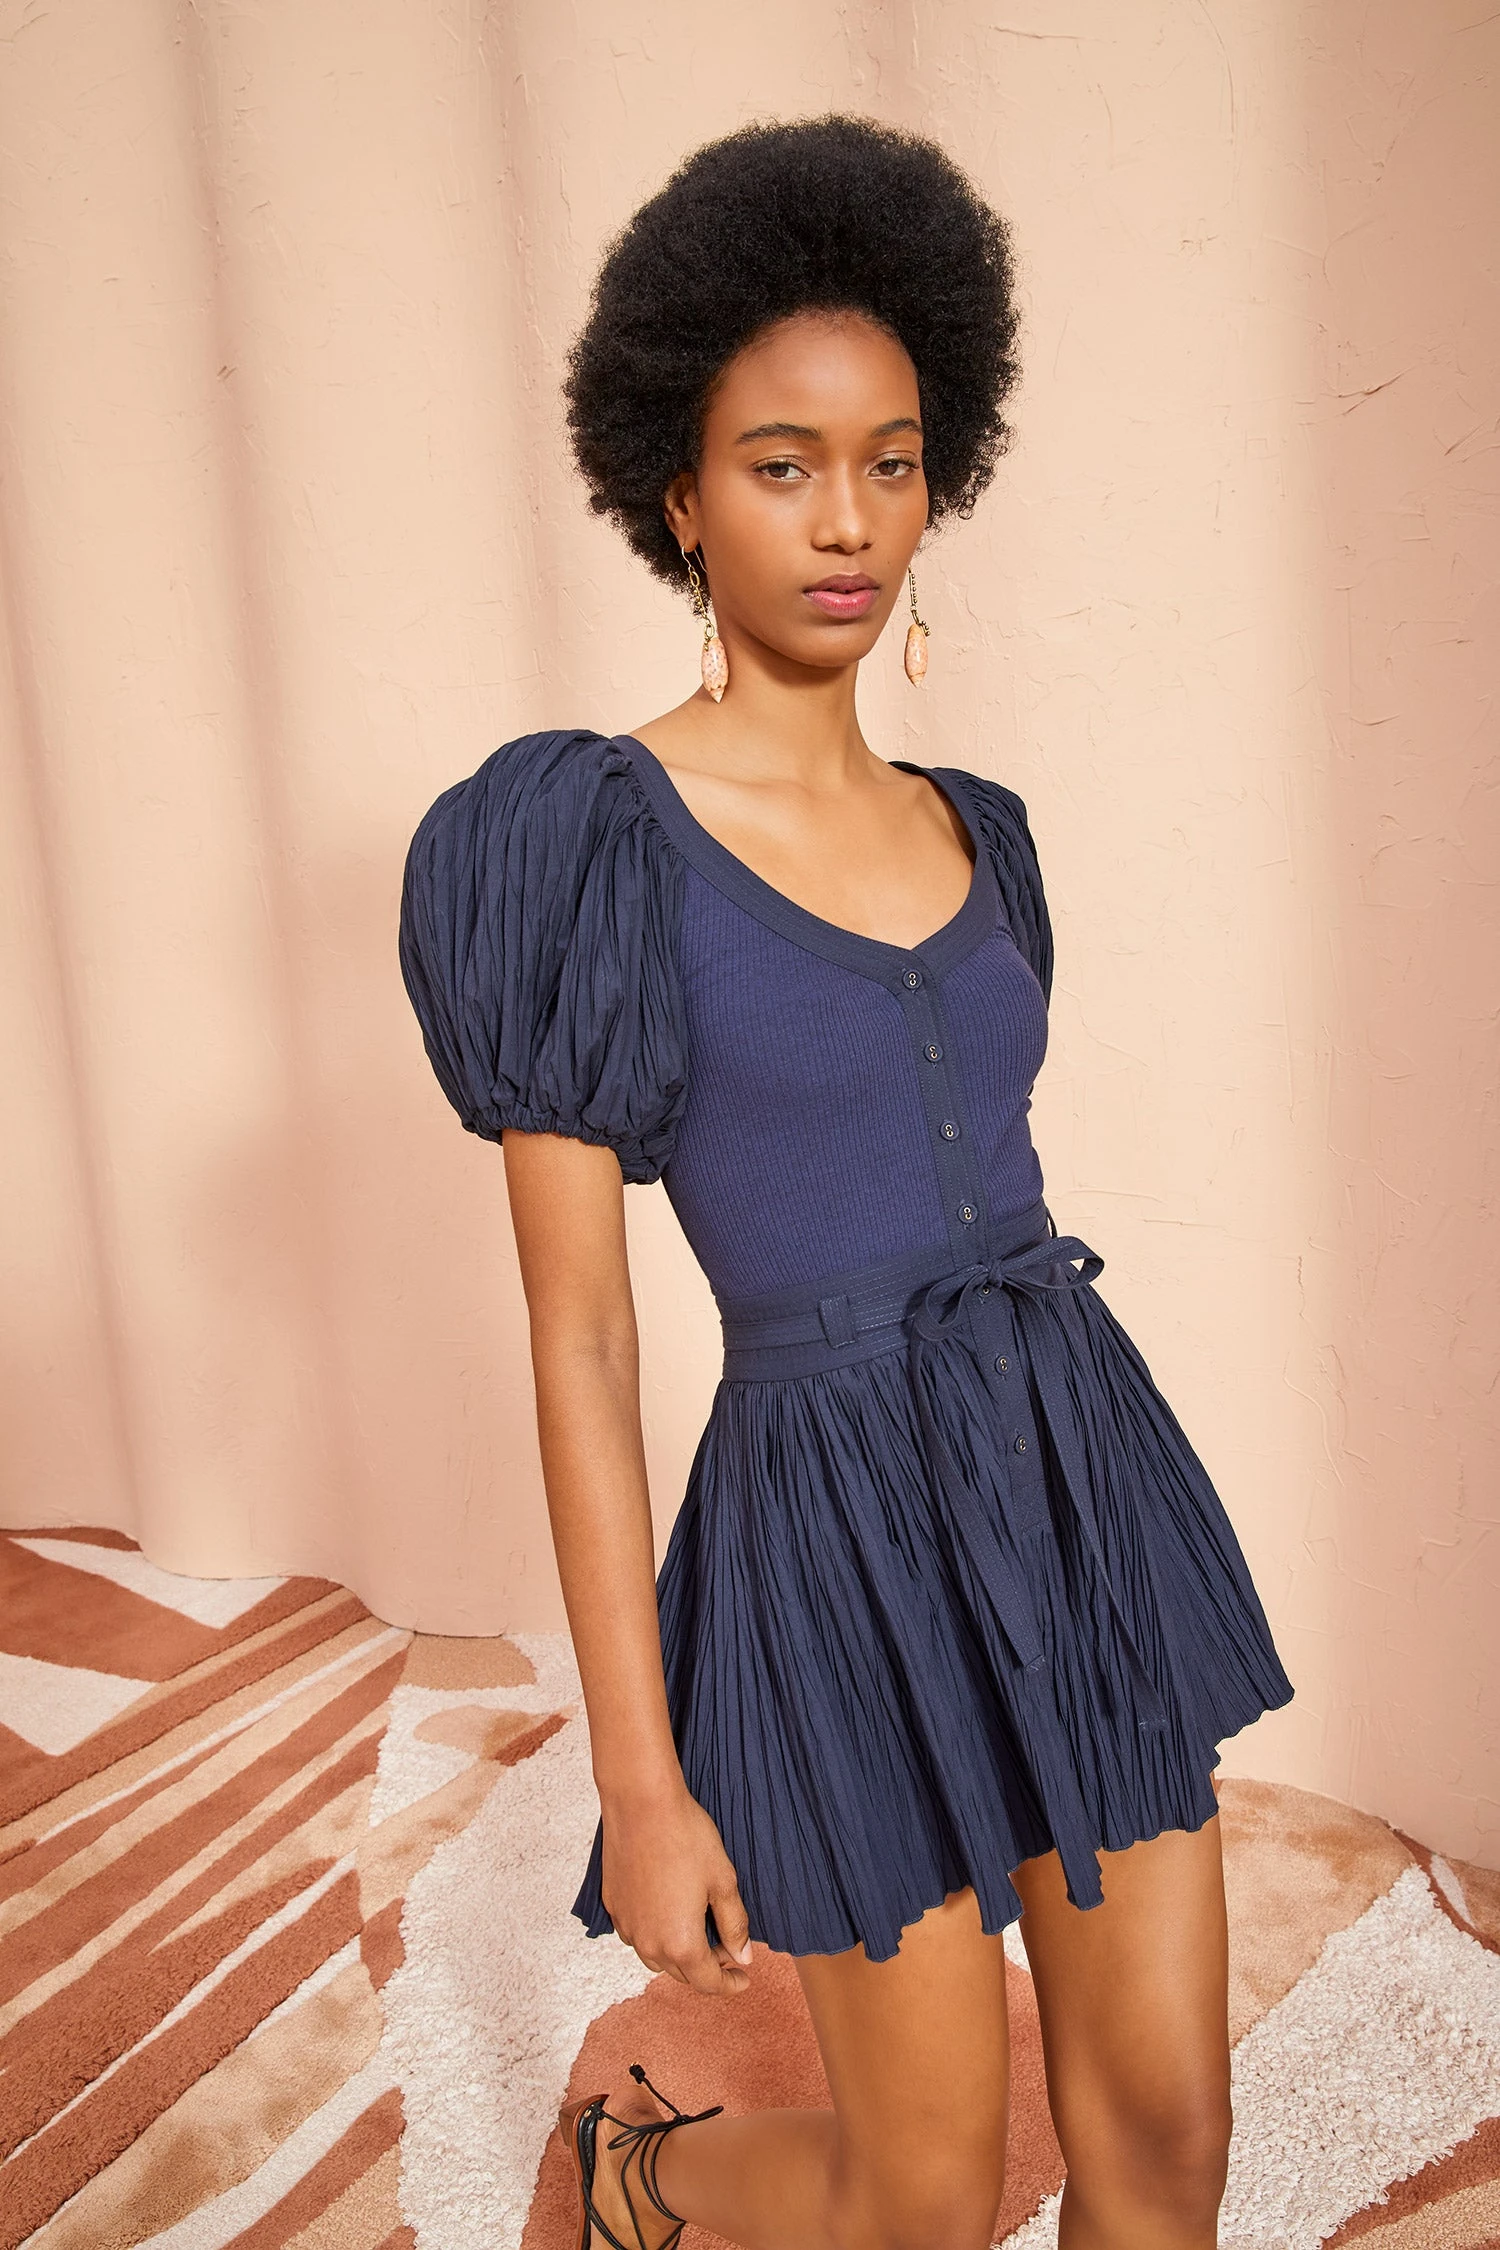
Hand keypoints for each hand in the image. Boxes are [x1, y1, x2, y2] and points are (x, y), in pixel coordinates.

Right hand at [600, 1782, 753, 1995]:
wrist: (641, 1804)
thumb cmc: (686, 1838)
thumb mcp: (723, 1881)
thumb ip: (734, 1925)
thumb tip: (743, 1957)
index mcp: (681, 1944)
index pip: (708, 1982)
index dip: (730, 1984)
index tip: (743, 1978)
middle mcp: (649, 1944)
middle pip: (682, 1974)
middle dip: (707, 1967)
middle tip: (728, 1948)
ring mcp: (627, 1926)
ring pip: (657, 1958)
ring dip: (679, 1954)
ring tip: (698, 1931)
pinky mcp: (613, 1907)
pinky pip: (637, 1935)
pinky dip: (656, 1935)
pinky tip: (669, 1913)